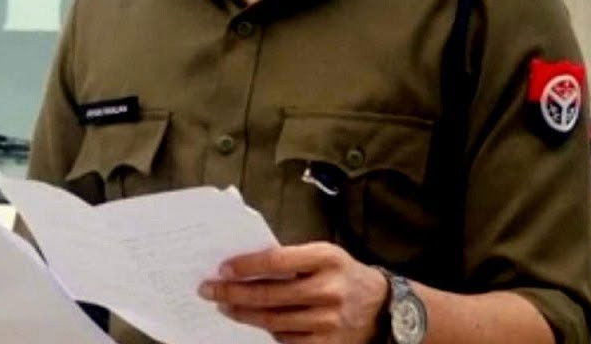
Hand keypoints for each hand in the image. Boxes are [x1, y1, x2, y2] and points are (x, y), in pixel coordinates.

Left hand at [198, 242, 388, 343]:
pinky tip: (252, 322)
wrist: (382, 307)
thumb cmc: (341, 275)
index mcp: (326, 258)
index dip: (245, 266)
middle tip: (208, 290)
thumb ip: (290, 258)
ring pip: (272, 320)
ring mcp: (328, 321)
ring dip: (242, 314)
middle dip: (232, 293)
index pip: (275, 261)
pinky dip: (266, 331)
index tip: (222, 268)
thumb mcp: (323, 255)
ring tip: (224, 307)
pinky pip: (286, 339)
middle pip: (269, 294)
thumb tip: (243, 265)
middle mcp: (329, 290)